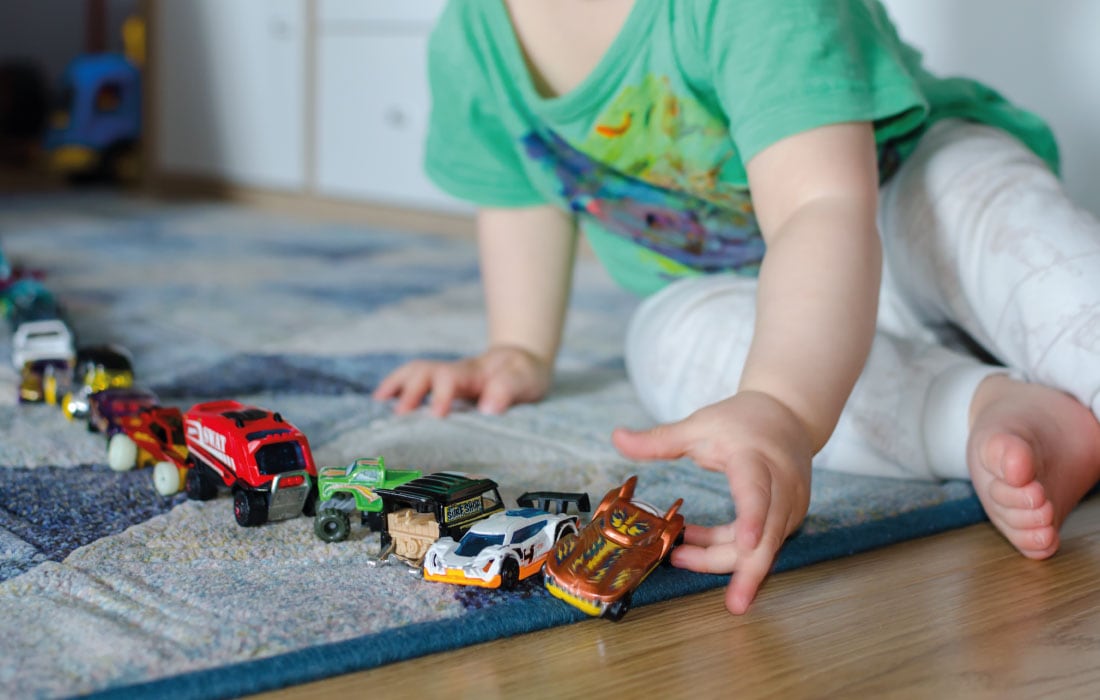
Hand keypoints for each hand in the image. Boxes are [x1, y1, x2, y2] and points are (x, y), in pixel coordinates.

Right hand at [372, 345, 552, 416]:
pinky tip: (380, 403)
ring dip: (394, 385)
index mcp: (473, 374)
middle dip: (409, 391)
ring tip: (376, 405)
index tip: (436, 416)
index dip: (440, 395)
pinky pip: (414, 381)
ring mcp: (446, 377)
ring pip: (414, 372)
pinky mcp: (442, 386)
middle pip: (424, 372)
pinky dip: (395, 388)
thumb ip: (508, 390)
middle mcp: (454, 372)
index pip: (450, 379)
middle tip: (399, 417)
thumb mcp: (525, 380)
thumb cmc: (523, 374)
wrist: (522, 361)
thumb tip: (489, 408)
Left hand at [611, 391, 812, 613]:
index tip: (746, 542)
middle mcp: (782, 486)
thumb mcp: (698, 424)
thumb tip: (617, 437)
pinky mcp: (788, 518)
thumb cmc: (741, 420)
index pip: (756, 490)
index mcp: (757, 458)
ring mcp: (790, 505)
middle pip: (766, 535)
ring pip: (762, 546)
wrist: (788, 416)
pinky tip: (697, 544)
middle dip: (748, 570)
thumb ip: (659, 439)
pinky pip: (761, 543)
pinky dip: (729, 549)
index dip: (752, 517)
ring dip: (721, 557)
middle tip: (733, 604)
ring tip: (679, 555)